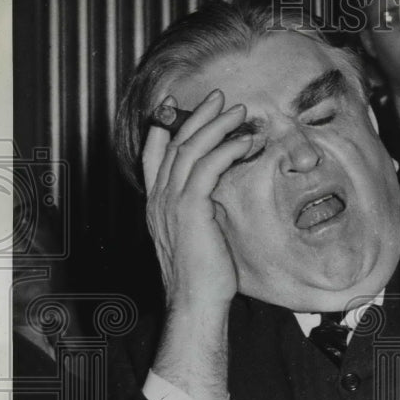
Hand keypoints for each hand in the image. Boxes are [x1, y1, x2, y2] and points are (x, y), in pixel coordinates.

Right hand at [142, 89, 252, 399]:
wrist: (195, 301)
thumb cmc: (203, 276)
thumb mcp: (198, 237)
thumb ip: (200, 213)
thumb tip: (217, 200)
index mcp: (157, 205)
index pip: (154, 157)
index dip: (163, 129)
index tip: (174, 108)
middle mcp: (159, 199)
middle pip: (174, 144)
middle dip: (196, 117)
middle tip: (217, 98)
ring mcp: (171, 202)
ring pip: (190, 150)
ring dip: (216, 126)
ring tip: (238, 112)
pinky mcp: (190, 208)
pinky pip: (208, 167)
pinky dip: (227, 149)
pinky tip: (245, 142)